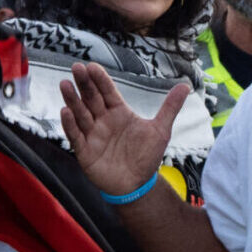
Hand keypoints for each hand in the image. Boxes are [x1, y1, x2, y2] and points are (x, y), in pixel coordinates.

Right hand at [59, 62, 190, 197]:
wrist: (138, 185)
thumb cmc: (147, 157)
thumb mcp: (160, 130)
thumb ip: (170, 107)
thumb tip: (186, 85)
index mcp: (118, 112)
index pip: (107, 91)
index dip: (100, 80)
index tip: (92, 66)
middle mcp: (102, 120)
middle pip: (91, 98)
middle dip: (84, 84)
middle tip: (76, 67)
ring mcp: (92, 135)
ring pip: (80, 114)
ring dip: (72, 100)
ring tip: (65, 84)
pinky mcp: (85, 151)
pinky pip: (75, 136)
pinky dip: (70, 124)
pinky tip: (65, 112)